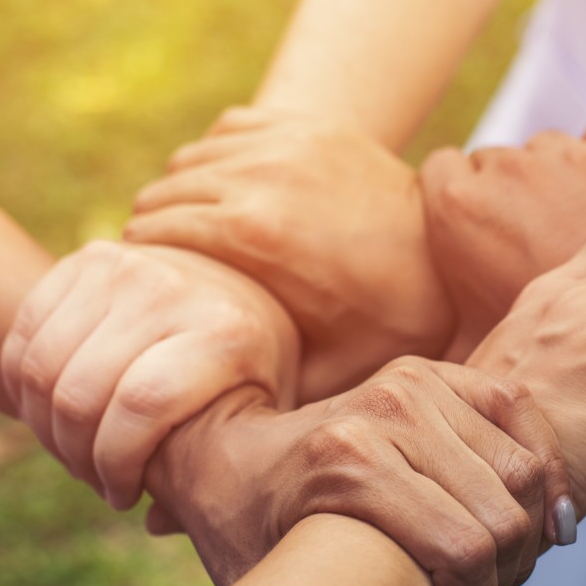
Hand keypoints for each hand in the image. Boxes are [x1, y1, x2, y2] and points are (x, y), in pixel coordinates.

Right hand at [0, 241, 298, 510]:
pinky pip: (23, 341)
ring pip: (41, 370)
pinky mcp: (83, 260)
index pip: (141, 406)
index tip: (124, 496)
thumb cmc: (250, 369)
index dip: (117, 465)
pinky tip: (55, 418)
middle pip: (80, 394)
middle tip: (96, 481)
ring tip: (77, 454)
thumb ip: (219, 470)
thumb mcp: (259, 416)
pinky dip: (24, 393)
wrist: (240, 281)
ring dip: (46, 430)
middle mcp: (169, 289)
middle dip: (77, 458)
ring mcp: (121, 267)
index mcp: (224, 330)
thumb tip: (155, 524)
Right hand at [125, 107, 453, 400]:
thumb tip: (177, 460)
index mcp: (252, 235)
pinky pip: (228, 130)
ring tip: (190, 235)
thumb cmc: (383, 321)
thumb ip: (248, 390)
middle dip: (154, 232)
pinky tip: (229, 193)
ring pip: (190, 159)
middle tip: (161, 271)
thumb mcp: (319, 370)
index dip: (141, 266)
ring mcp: (283, 142)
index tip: (146, 294)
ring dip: (182, 194)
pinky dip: (218, 158)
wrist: (444, 249)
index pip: (151, 233)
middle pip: (163, 193)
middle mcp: (259, 177)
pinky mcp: (304, 126)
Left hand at [143, 356, 572, 585]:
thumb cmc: (252, 535)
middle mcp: (385, 411)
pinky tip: (547, 511)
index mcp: (347, 462)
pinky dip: (545, 463)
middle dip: (503, 578)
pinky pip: (519, 413)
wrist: (232, 455)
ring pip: (522, 470)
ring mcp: (412, 382)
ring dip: (528, 528)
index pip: (464, 552)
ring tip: (499, 567)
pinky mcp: (433, 370)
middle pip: (501, 516)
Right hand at [421, 116, 585, 357]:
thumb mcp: (475, 350)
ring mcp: (568, 157)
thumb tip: (400, 368)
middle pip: (496, 160)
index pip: (441, 169)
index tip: (478, 219)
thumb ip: (439, 334)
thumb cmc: (548, 361)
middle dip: (511, 188)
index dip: (458, 193)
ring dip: (560, 173)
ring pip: (550, 147)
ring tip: (580, 219)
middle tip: (533, 232)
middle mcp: (508, 169)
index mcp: (459, 206)